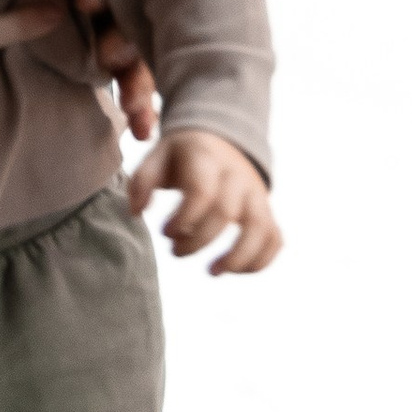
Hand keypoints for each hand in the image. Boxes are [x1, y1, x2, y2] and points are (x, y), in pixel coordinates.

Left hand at [127, 127, 280, 275]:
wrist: (220, 139)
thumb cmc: (181, 156)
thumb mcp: (158, 155)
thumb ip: (142, 181)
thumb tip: (136, 212)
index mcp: (206, 158)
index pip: (202, 191)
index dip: (183, 218)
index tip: (165, 232)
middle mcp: (236, 175)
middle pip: (226, 212)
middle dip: (199, 240)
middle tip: (176, 252)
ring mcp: (255, 193)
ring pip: (260, 228)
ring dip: (239, 257)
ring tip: (213, 272)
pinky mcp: (266, 210)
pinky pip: (274, 238)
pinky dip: (261, 260)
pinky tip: (236, 271)